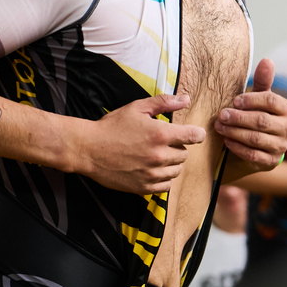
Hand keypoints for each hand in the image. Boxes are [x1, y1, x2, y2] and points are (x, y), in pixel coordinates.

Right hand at [75, 93, 203, 193]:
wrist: (89, 149)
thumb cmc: (112, 126)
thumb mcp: (137, 108)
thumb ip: (164, 103)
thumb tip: (186, 99)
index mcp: (160, 134)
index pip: (193, 136)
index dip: (197, 134)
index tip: (195, 134)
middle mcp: (159, 156)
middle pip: (184, 154)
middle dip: (177, 147)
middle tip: (162, 142)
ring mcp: (151, 173)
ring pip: (176, 170)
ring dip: (171, 163)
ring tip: (156, 155)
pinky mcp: (143, 187)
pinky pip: (166, 186)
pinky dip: (163, 178)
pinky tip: (152, 169)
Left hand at [215, 58, 286, 169]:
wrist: (257, 144)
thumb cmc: (257, 114)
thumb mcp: (258, 98)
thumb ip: (262, 81)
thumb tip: (267, 60)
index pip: (270, 100)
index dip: (250, 100)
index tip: (234, 101)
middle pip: (262, 121)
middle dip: (239, 117)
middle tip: (221, 114)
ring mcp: (281, 147)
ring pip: (256, 138)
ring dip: (234, 132)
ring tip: (219, 126)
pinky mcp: (271, 162)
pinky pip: (253, 155)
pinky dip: (237, 147)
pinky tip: (226, 140)